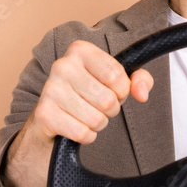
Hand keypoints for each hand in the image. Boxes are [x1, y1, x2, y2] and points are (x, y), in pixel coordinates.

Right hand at [3, 40, 152, 186]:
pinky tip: (75, 126)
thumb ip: (139, 80)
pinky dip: (86, 136)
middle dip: (110, 109)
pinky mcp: (44, 114)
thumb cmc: (88, 94)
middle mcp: (62, 65)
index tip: (111, 90)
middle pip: (108, 100)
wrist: (52, 116)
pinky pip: (82, 133)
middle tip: (97, 106)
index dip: (121, 90)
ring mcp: (51, 89)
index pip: (117, 75)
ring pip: (96, 119)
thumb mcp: (117, 81)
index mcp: (80, 50)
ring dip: (98, 123)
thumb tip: (142, 93)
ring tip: (85, 115)